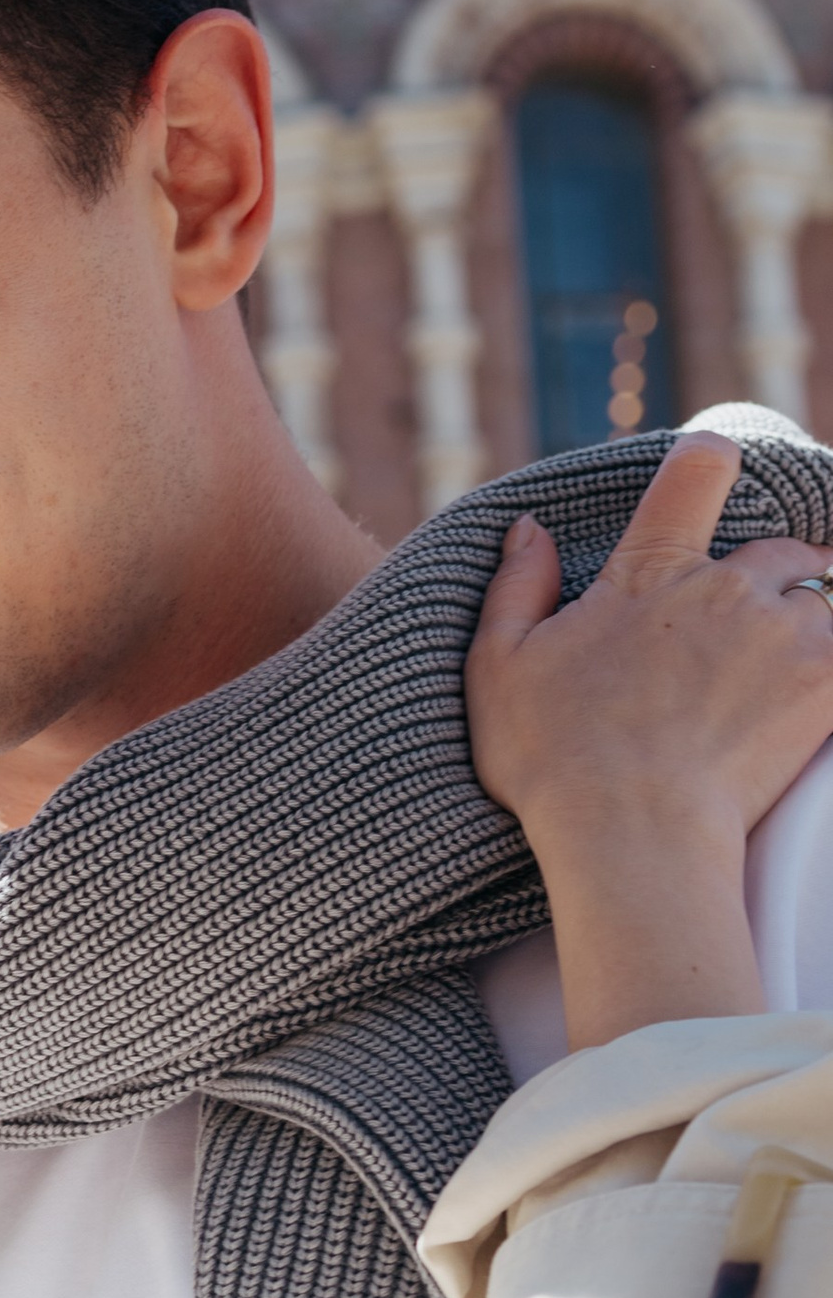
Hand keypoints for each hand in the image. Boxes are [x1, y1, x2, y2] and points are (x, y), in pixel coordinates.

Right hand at [467, 434, 832, 1046]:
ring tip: (783, 672)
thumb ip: (517, 588)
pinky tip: (810, 701)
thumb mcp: (498, 667)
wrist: (633, 836)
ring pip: (825, 601)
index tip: (719, 472)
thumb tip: (529, 527)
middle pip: (782, 550)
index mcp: (650, 570)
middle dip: (776, 577)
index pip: (699, 472)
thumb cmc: (554, 759)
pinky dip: (830, 667)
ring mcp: (783, 633)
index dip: (712, 462)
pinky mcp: (825, 685)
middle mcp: (727, 586)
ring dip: (812, 625)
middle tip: (752, 625)